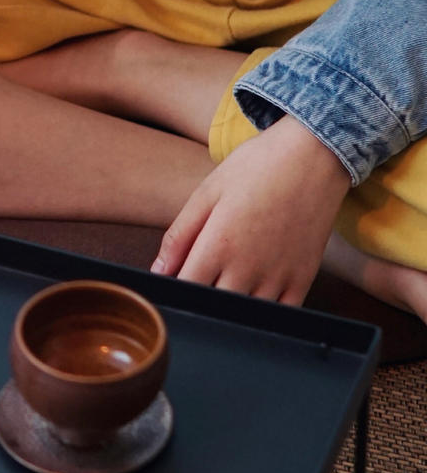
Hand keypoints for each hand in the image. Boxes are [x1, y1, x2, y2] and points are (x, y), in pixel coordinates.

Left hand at [151, 114, 351, 303]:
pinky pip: (279, 314)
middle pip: (214, 306)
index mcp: (219, 245)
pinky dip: (263, 311)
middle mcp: (249, 269)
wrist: (312, 156)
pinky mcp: (303, 280)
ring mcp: (278, 278)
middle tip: (202, 277)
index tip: (174, 282)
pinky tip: (256, 289)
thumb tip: (159, 270)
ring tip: (229, 279)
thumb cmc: (257, 168)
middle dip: (201, 298)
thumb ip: (179, 235)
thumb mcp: (208, 192)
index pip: (187, 289)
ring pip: (246, 315)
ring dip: (232, 305)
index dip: (176, 290)